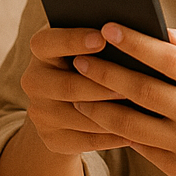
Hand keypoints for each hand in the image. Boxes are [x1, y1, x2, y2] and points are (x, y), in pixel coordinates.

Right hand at [21, 25, 132, 155]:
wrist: (67, 104)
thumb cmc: (90, 62)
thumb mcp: (88, 47)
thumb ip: (101, 39)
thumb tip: (132, 34)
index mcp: (41, 50)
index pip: (47, 42)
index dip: (73, 40)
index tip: (102, 38)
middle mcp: (34, 80)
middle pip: (68, 85)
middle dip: (102, 86)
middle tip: (132, 86)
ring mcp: (40, 112)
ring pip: (80, 116)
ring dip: (112, 115)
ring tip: (141, 112)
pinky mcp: (52, 139)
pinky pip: (86, 141)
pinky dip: (113, 137)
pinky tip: (136, 133)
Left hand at [73, 24, 175, 175]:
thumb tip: (166, 32)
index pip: (170, 58)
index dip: (135, 42)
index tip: (108, 28)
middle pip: (144, 90)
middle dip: (105, 72)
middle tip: (79, 59)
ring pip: (133, 124)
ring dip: (98, 105)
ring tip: (77, 89)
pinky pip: (140, 148)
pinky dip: (115, 131)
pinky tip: (98, 116)